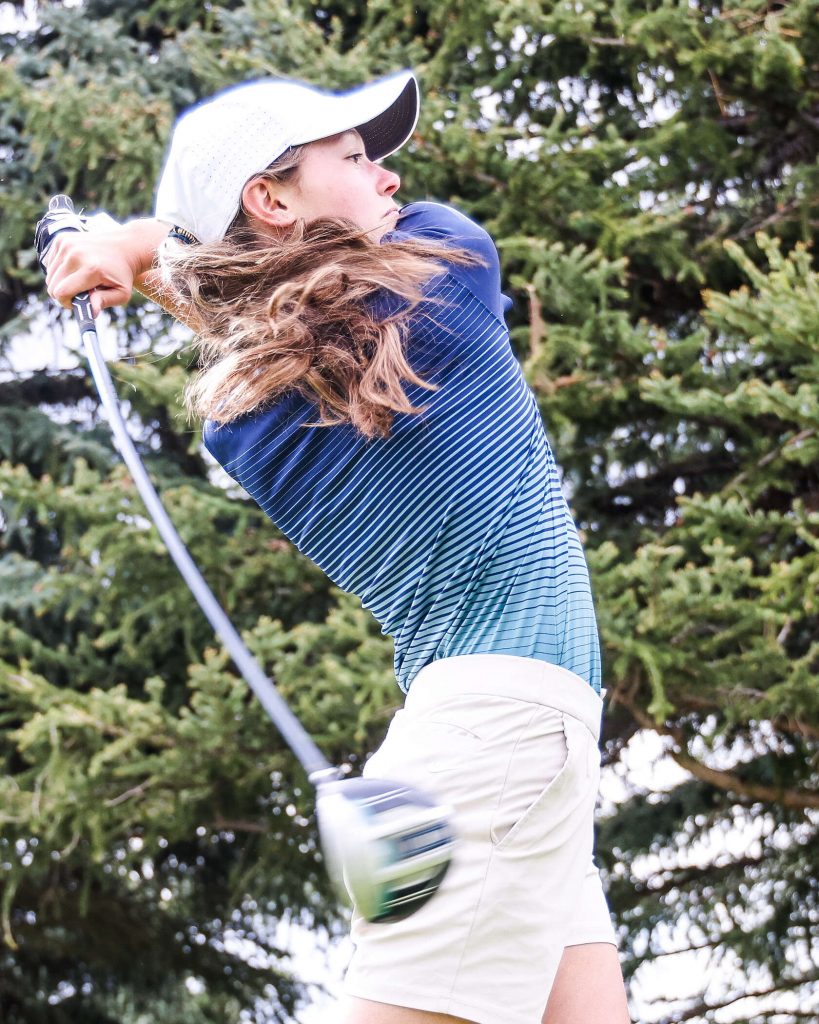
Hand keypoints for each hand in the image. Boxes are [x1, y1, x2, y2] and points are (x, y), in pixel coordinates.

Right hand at [44, 218, 168, 317]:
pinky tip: (74, 269)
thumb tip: (92, 311)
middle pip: (52, 285)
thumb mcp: (122, 293)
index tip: (76, 303)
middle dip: (63, 294)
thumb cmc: (122, 274)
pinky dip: (59, 270)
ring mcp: (67, 244)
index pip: (62, 292)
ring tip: (78, 281)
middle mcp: (75, 254)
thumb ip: (105, 302)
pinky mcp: (61, 239)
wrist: (125, 247)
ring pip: (50, 275)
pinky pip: (50, 264)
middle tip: (78, 293)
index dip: (66, 303)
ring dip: (61, 282)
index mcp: (91, 268)